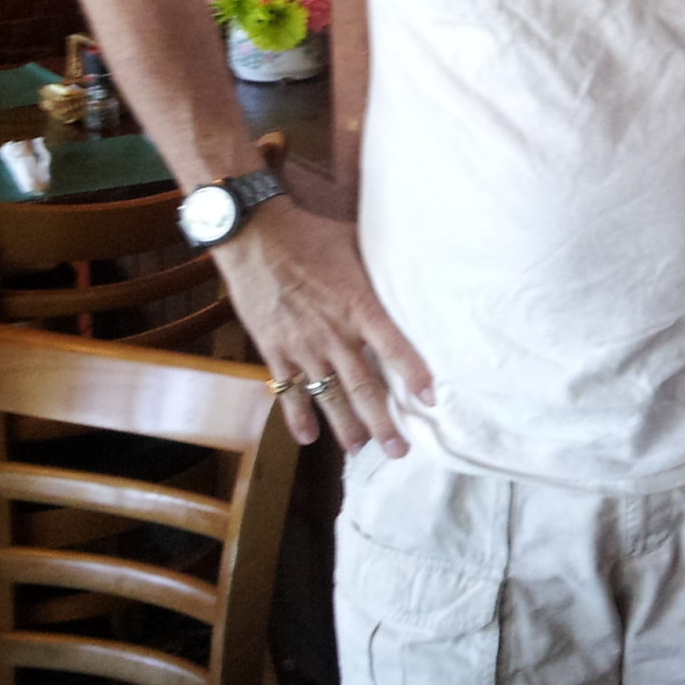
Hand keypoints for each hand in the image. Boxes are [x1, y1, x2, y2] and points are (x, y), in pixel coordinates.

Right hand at [214, 195, 432, 453]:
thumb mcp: (355, 243)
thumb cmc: (310, 234)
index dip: (413, 374)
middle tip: (399, 450)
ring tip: (360, 450)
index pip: (394, 346)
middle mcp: (334, 333)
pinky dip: (296, 414)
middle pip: (363, 386)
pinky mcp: (274, 348)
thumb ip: (380, 266)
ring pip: (328, 395)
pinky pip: (287, 389)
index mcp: (359, 305)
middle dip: (383, 422)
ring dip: (345, 426)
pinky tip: (308, 437)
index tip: (431, 399)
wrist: (254, 234)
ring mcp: (302, 345)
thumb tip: (410, 262)